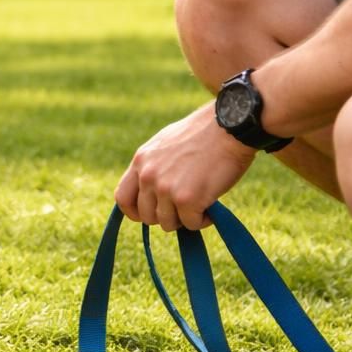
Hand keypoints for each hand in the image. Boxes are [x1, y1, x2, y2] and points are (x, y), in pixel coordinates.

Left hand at [115, 102, 257, 230]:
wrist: (229, 127)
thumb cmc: (204, 134)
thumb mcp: (165, 144)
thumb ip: (154, 166)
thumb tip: (151, 191)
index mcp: (141, 161)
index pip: (122, 198)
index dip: (135, 212)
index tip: (150, 215)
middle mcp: (148, 175)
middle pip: (146, 216)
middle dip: (166, 216)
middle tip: (186, 205)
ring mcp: (165, 188)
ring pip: (168, 224)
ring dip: (186, 218)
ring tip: (201, 200)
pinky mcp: (187, 200)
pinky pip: (192, 224)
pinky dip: (204, 219)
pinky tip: (212, 201)